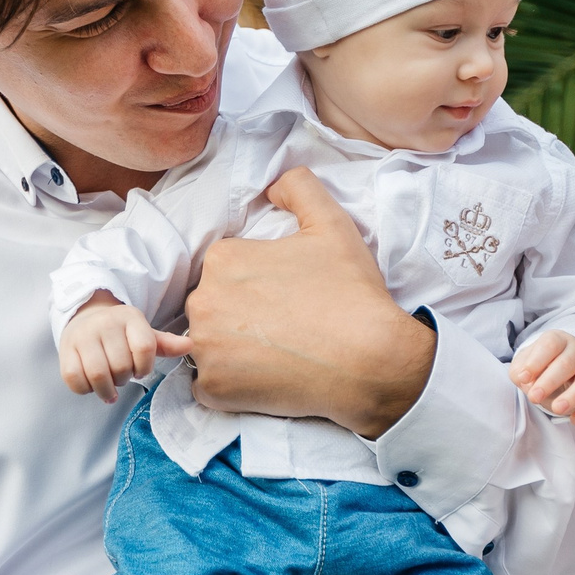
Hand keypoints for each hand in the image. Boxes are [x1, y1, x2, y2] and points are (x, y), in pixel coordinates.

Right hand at [59, 293, 189, 402]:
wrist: (85, 317)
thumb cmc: (121, 333)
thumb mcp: (144, 333)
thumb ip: (165, 344)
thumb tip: (190, 345)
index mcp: (130, 317)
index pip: (145, 347)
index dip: (145, 367)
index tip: (140, 370)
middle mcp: (105, 323)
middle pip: (122, 366)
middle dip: (125, 379)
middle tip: (122, 377)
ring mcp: (84, 336)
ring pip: (98, 375)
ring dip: (107, 390)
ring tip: (110, 388)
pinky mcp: (66, 350)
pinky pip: (75, 378)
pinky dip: (85, 389)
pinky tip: (91, 386)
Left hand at [183, 167, 434, 437]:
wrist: (372, 360)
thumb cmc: (352, 292)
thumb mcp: (332, 223)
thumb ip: (299, 188)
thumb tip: (273, 185)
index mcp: (223, 259)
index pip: (225, 270)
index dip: (256, 284)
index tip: (285, 297)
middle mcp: (203, 301)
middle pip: (212, 307)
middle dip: (239, 316)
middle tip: (283, 327)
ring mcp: (204, 349)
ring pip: (207, 346)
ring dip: (231, 351)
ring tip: (276, 354)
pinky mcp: (213, 389)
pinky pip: (208, 387)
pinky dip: (230, 386)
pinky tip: (266, 379)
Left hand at [510, 329, 574, 422]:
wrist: (552, 372)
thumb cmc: (537, 367)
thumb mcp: (522, 365)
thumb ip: (520, 371)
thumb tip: (525, 381)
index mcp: (558, 340)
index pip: (551, 344)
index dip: (536, 361)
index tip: (523, 378)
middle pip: (568, 363)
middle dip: (550, 382)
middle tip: (534, 397)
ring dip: (574, 396)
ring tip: (557, 409)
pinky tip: (574, 420)